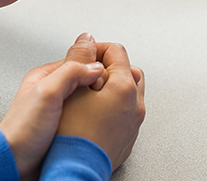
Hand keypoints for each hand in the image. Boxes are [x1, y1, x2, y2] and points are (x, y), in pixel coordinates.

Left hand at [0, 33, 108, 179]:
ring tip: (102, 111)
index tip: (105, 79)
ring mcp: (61, 110)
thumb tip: (95, 63)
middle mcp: (54, 91)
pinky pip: (86, 117)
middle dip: (99, 86)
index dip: (96, 67)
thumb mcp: (47, 93)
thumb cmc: (22, 130)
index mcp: (47, 76)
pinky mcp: (66, 127)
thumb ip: (70, 72)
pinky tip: (96, 125)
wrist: (14, 163)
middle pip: (87, 80)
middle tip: (105, 97)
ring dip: (98, 104)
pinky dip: (94, 119)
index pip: (80, 61)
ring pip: (89, 99)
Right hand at [56, 43, 145, 170]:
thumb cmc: (71, 136)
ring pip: (129, 91)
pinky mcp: (129, 137)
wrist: (74, 171)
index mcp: (124, 88)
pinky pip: (126, 112)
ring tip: (89, 95)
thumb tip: (86, 39)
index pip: (116, 50)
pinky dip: (114, 106)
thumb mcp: (71, 89)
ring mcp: (134, 123)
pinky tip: (94, 113)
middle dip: (106, 67)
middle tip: (85, 75)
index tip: (82, 58)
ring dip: (111, 87)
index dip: (95, 49)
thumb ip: (80, 59)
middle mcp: (135, 104)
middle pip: (127, 69)